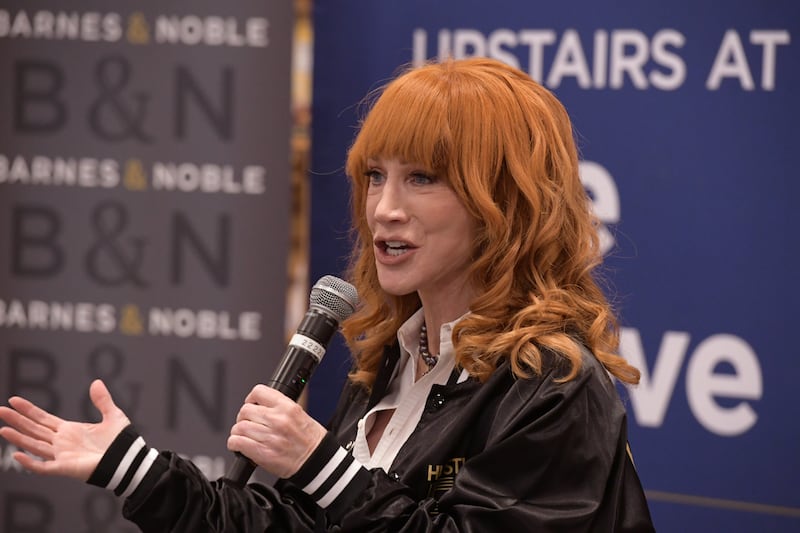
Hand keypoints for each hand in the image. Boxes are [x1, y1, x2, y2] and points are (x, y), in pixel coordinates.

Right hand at [0, 379, 130, 480]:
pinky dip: (30, 463)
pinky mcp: (65, 468)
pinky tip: (17, 454)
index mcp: (69, 430)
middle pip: (34, 429)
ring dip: (19, 438)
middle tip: (0, 410)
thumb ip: (102, 400)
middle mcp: (61, 442)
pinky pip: (43, 467)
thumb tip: (96, 382)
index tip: (13, 400)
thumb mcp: (112, 415)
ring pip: (34, 445)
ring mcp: (61, 455)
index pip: (43, 418)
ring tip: (3, 429)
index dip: (28, 410)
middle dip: (17, 420)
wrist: (129, 460)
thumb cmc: (121, 442)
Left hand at [227, 385, 326, 478]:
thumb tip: (258, 405)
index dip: (251, 398)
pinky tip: (239, 445)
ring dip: (238, 432)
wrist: (316, 460)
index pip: (259, 392)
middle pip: (245, 410)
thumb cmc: (309, 439)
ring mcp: (270, 437)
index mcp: (287, 407)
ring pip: (239, 427)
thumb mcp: (299, 414)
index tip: (252, 404)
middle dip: (244, 417)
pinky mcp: (263, 453)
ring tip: (244, 436)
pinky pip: (238, 442)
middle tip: (248, 423)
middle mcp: (278, 420)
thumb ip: (278, 407)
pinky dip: (234, 443)